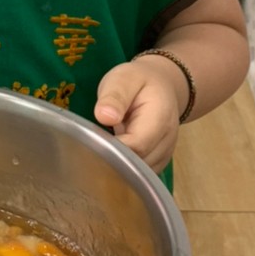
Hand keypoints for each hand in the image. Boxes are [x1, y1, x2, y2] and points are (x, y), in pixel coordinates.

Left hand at [93, 56, 186, 171]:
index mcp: (160, 118)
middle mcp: (167, 141)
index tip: (89, 145)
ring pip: (139, 176)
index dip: (112, 150)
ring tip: (98, 153)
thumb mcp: (124, 79)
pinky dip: (124, 172)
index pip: (136, 146)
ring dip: (117, 169)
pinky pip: (140, 176)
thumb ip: (114, 97)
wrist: (162, 86)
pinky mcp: (158, 162)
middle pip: (138, 165)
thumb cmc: (139, 81)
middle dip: (112, 162)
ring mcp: (165, 155)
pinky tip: (109, 159)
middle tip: (87, 152)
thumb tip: (104, 116)